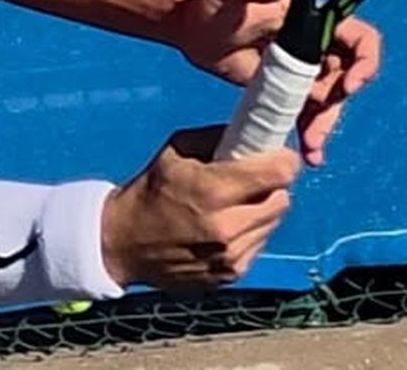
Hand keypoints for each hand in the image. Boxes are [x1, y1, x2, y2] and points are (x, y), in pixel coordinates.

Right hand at [100, 126, 298, 292]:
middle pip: (282, 199)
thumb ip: (217, 139)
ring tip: (236, 203)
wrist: (123, 243)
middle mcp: (226, 227)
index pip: (278, 174)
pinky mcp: (231, 274)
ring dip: (262, 210)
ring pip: (272, 223)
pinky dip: (250, 232)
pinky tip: (227, 227)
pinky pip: (258, 244)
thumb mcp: (176, 150)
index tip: (278, 155)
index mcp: (211, 190)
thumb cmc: (150, 190)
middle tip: (255, 179)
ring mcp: (230, 256)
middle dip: (273, 185)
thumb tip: (254, 131)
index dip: (283, 160)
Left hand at [164, 0, 383, 166]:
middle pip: (344, 77)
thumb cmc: (211, 1)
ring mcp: (301, 66)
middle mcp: (314, 41)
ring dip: (324, 124)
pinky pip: (308, 110)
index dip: (364, 62)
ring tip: (311, 149)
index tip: (347, 88)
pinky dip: (309, 130)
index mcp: (313, 16)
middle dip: (335, 106)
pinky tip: (306, 150)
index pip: (360, 38)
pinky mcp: (286, 86)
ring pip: (328, 99)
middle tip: (315, 132)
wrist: (189, 28)